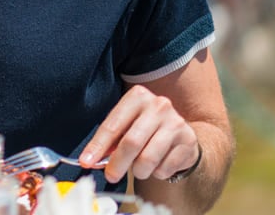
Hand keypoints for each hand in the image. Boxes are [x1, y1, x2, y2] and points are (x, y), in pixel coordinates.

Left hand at [80, 85, 198, 182]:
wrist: (180, 133)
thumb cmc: (144, 129)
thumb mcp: (125, 126)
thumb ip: (109, 141)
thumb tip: (90, 161)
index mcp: (138, 96)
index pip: (112, 126)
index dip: (97, 146)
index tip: (86, 162)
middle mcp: (159, 105)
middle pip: (131, 143)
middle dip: (117, 164)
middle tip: (110, 176)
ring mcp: (176, 123)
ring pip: (148, 159)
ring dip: (138, 171)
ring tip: (138, 168)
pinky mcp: (189, 141)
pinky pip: (164, 168)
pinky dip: (156, 173)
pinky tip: (157, 164)